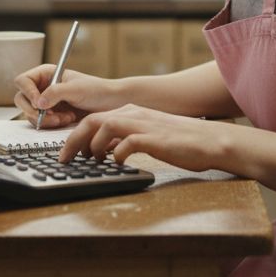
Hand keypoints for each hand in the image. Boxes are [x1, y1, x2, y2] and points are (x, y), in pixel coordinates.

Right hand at [13, 64, 123, 128]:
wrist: (110, 104)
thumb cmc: (96, 90)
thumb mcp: (76, 89)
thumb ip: (56, 93)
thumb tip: (39, 103)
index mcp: (46, 74)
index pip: (23, 81)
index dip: (28, 92)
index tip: (40, 103)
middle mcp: (42, 87)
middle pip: (22, 99)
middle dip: (35, 111)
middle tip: (51, 116)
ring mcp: (46, 103)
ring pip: (30, 114)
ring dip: (46, 119)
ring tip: (66, 117)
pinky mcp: (51, 116)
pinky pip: (41, 123)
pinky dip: (51, 124)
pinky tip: (67, 120)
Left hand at [58, 104, 229, 172]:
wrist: (210, 141)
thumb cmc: (182, 142)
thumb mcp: (148, 136)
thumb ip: (127, 139)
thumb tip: (106, 152)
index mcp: (132, 113)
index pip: (94, 119)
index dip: (75, 136)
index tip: (66, 153)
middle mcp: (135, 115)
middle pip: (92, 121)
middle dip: (74, 140)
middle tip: (65, 159)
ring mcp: (144, 125)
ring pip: (105, 126)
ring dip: (93, 146)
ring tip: (91, 161)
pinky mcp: (154, 138)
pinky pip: (126, 143)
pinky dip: (116, 154)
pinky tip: (117, 163)